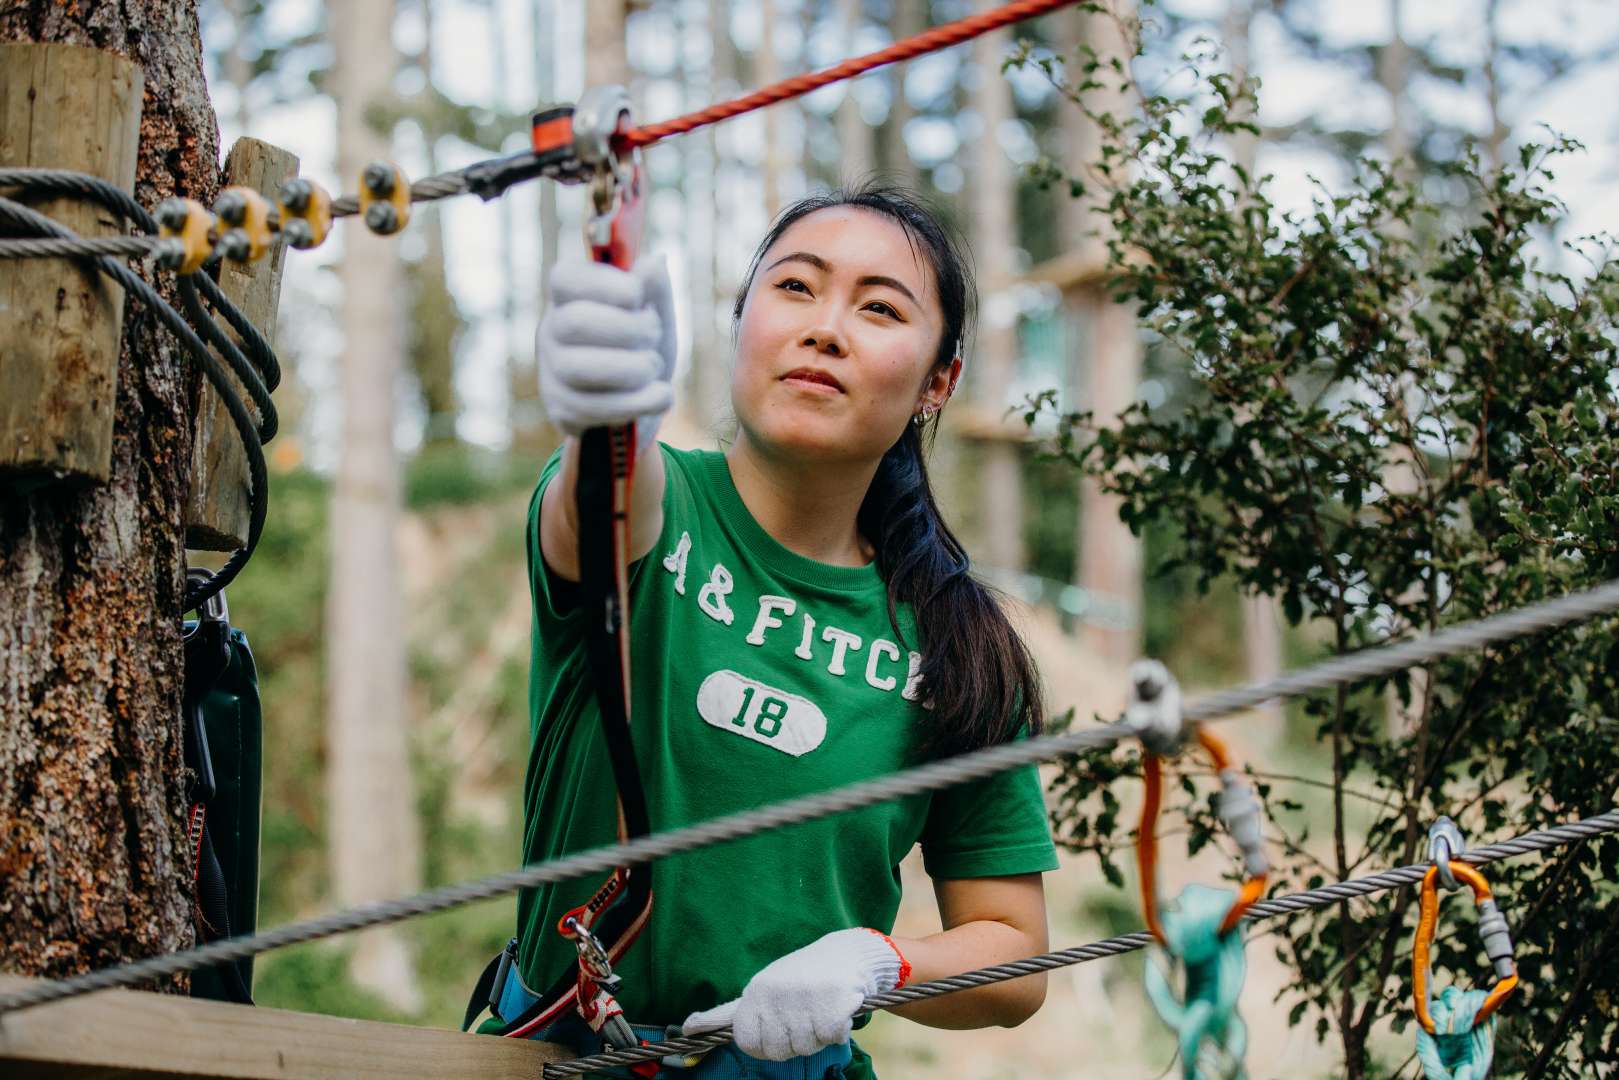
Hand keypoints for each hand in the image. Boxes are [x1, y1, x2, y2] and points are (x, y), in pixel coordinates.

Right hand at [536, 254, 675, 450]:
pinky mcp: (562, 411)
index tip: (638, 295)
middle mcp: (551, 331)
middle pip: (573, 323)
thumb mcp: (655, 315)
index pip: (565, 279)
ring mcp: (551, 373)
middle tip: (653, 333)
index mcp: (569, 297)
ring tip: (654, 366)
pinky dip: (638, 401)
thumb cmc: (641, 348)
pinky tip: (660, 394)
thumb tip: (654, 262)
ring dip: (633, 367)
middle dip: (626, 328)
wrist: (636, 406)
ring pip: (580, 368)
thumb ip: (655, 290)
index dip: (605, 284)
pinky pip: (595, 408)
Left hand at [681, 928, 908, 1060]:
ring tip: (820, 1008)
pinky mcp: (833, 1002)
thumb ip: (725, 1014)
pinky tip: (837, 1008)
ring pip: (808, 1047)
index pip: (748, 1043)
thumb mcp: (761, 990)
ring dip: (818, 1035)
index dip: (765, 1045)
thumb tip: (687, 1028)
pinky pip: (832, 1037)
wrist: (846, 954)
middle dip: (795, 1041)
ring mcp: (804, 997)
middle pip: (780, 1050)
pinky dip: (839, 1029)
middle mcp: (776, 994)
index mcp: (756, 992)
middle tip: (804, 1015)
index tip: (778, 1029)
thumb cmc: (799, 978)